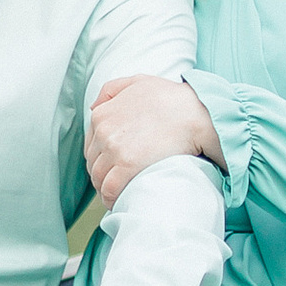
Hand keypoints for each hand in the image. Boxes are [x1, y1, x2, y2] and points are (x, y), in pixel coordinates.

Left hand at [87, 74, 221, 207]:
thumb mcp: (138, 82)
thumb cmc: (172, 97)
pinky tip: (118, 203)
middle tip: (115, 184)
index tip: (110, 168)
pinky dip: (110, 199)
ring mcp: (114, 149)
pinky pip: (110, 189)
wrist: (194, 112)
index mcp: (102, 114)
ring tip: (118, 195)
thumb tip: (93, 107)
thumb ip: (112, 90)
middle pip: (93, 163)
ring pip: (99, 178)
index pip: (90, 145)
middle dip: (102, 175)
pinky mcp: (128, 166)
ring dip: (105, 189)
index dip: (99, 159)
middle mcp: (103, 132)